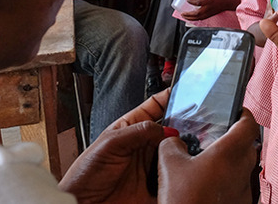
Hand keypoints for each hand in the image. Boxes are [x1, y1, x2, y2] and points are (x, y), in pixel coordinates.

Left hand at [59, 90, 173, 203]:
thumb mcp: (109, 144)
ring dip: (183, 149)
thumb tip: (166, 128)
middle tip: (192, 124)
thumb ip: (137, 131)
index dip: (168, 98)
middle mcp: (144, 145)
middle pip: (171, 129)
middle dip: (183, 125)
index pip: (155, 107)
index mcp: (131, 128)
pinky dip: (182, 172)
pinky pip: (177, 176)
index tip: (183, 92)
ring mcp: (152, 165)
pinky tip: (179, 168)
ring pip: (177, 151)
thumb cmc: (86, 175)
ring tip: (182, 149)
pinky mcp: (158, 185)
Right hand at [157, 109, 259, 203]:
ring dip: (231, 160)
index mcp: (230, 152)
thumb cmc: (185, 200)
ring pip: (244, 166)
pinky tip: (209, 184)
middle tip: (217, 134)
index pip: (249, 123)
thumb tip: (173, 140)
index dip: (243, 113)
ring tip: (209, 161)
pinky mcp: (241, 203)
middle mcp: (243, 168)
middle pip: (248, 144)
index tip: (235, 110)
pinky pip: (239, 184)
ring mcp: (245, 188)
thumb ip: (171, 144)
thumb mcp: (168, 165)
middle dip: (235, 137)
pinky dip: (228, 180)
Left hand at [181, 0, 238, 20]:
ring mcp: (208, 13)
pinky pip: (201, 19)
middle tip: (182, 12)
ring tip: (184, 16)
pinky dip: (195, 19)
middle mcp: (207, 8)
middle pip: (196, 13)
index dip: (191, 1)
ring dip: (190, 18)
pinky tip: (191, 18)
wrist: (227, 3)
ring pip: (198, 18)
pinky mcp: (209, 15)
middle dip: (188, 14)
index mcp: (208, 1)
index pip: (198, 2)